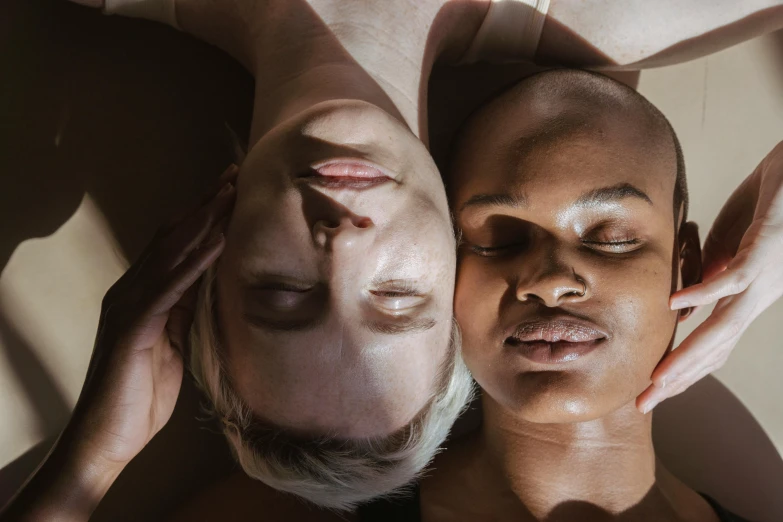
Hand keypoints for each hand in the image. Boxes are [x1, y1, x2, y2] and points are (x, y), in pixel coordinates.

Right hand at [65, 165, 236, 466]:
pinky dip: (194, 262)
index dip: (203, 217)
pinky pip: (169, 288)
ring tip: (230, 194)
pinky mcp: (133, 327)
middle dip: (205, 206)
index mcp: (142, 296)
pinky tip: (217, 242)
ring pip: (170, 254)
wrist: (106, 440)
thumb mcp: (173, 344)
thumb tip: (207, 282)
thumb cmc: (139, 396)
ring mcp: (129, 306)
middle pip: (172, 238)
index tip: (231, 191)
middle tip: (234, 174)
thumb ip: (184, 311)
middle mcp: (131, 292)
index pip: (175, 246)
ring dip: (203, 222)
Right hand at [637, 141, 782, 412]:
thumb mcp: (731, 238)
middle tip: (644, 404)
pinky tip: (674, 306)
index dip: (685, 370)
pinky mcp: (765, 252)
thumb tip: (688, 300)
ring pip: (724, 328)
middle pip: (715, 349)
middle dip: (678, 380)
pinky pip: (732, 279)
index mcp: (747, 295)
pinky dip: (703, 295)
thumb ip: (711, 267)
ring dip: (690, 356)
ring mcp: (764, 278)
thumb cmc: (773, 198)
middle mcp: (757, 296)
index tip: (653, 389)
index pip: (714, 344)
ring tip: (658, 378)